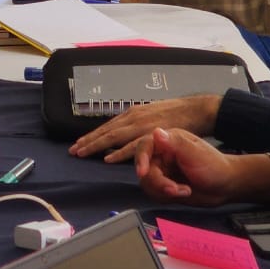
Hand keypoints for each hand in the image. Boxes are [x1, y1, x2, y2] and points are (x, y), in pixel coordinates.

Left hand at [69, 95, 222, 159]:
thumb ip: (135, 124)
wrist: (195, 110)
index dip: (92, 136)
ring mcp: (141, 125)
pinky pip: (132, 145)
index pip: (107, 127)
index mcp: (131, 114)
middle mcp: (133, 118)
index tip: (78, 144)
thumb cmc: (174, 114)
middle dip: (88, 141)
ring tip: (83, 153)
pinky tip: (108, 158)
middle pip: (105, 131)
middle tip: (73, 151)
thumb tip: (123, 136)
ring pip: (113, 137)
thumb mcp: (149, 114)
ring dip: (96, 146)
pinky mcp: (152, 133)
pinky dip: (119, 152)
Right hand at [132, 127, 243, 206]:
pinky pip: (155, 192)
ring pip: (147, 182)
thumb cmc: (215, 166)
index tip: (143, 172)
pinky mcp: (164, 185)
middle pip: (144, 168)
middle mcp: (161, 155)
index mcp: (167, 141)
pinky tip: (183, 193)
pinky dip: (167, 196)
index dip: (140, 158)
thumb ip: (175, 142)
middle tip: (174, 189)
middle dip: (158, 182)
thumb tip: (156, 132)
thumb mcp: (195, 153)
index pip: (145, 146)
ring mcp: (162, 171)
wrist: (226, 186)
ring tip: (184, 191)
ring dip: (164, 190)